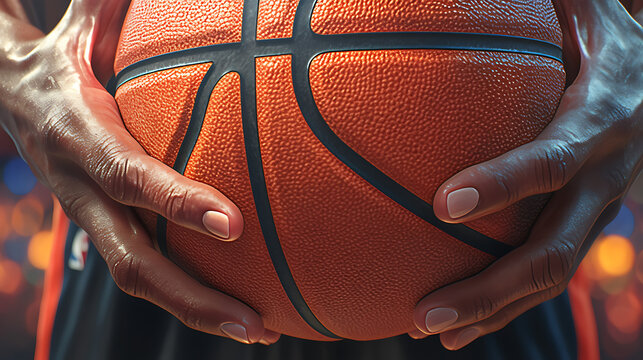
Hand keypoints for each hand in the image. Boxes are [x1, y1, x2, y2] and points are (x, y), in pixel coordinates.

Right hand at [0, 0, 278, 344]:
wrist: (4, 94)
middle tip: (257, 323)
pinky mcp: (101, 227)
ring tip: (259, 328)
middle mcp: (82, 190)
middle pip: (135, 261)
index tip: (233, 222)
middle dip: (195, 298)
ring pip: (139, 279)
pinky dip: (187, 293)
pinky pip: (145, 267)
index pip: (131, 177)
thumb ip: (112, 7)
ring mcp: (89, 218)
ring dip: (198, 310)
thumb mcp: (82, 26)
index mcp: (80, 137)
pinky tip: (234, 302)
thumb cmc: (60, 57)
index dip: (177, 203)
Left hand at [408, 0, 642, 348]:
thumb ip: (544, 8)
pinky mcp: (589, 227)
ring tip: (430, 329)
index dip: (504, 183)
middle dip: (490, 288)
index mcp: (603, 120)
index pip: (553, 160)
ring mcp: (601, 211)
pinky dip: (505, 303)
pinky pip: (548, 273)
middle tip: (425, 313)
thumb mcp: (585, 12)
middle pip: (552, 250)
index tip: (443, 204)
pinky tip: (459, 321)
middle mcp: (607, 177)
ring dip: (492, 310)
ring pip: (550, 277)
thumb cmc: (606, 40)